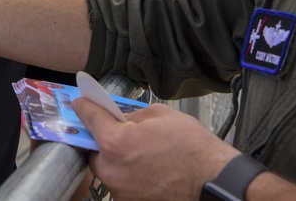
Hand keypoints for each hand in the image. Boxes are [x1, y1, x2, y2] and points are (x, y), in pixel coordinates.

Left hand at [72, 100, 236, 199]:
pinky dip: (131, 178)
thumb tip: (119, 119)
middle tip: (123, 135)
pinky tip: (149, 171)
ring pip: (109, 170)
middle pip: (95, 150)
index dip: (85, 107)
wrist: (215, 183)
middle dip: (106, 141)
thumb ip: (132, 116)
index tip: (80, 104)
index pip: (89, 118)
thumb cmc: (194, 150)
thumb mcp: (161, 115)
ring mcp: (121, 192)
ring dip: (119, 161)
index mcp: (115, 142)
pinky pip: (123, 185)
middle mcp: (112, 171)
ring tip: (144, 157)